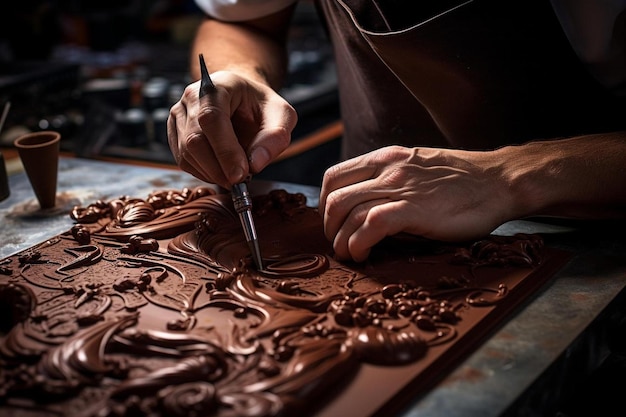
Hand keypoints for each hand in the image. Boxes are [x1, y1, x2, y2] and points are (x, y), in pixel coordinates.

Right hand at [167, 71, 296, 188]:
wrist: (242, 98)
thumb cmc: (261, 106)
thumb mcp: (282, 115)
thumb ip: (275, 137)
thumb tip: (255, 164)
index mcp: (217, 86)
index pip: (212, 119)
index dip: (225, 151)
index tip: (241, 175)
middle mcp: (191, 97)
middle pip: (194, 140)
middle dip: (219, 168)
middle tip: (241, 182)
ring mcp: (179, 114)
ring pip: (186, 154)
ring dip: (212, 174)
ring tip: (235, 175)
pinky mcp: (175, 132)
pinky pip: (183, 161)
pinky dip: (204, 173)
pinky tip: (222, 171)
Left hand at [319, 145, 513, 261]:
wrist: (500, 182)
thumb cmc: (463, 182)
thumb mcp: (418, 169)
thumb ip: (390, 181)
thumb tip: (365, 208)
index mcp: (386, 158)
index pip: (334, 176)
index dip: (324, 205)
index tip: (334, 224)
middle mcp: (387, 169)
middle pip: (334, 197)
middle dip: (328, 226)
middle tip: (339, 243)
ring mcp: (400, 187)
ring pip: (346, 211)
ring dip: (340, 240)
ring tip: (349, 254)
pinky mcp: (414, 209)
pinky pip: (369, 225)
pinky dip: (358, 243)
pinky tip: (364, 254)